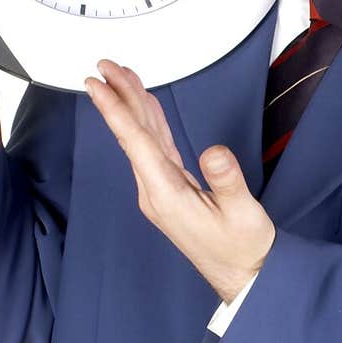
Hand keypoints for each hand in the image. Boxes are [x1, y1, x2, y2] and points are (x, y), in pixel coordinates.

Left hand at [85, 60, 275, 302]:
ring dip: (132, 108)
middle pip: (132, 135)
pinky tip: (146, 110)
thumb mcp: (242, 213)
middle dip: (120, 98)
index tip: (97, 84)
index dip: (115, 109)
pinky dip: (149, 125)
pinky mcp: (170, 191)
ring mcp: (160, 192)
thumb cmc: (242, 248)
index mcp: (167, 194)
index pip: (135, 142)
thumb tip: (214, 150)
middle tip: (107, 66)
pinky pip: (154, 150)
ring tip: (122, 78)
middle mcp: (156, 191)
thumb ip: (227, 180)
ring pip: (141, 140)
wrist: (244, 276)